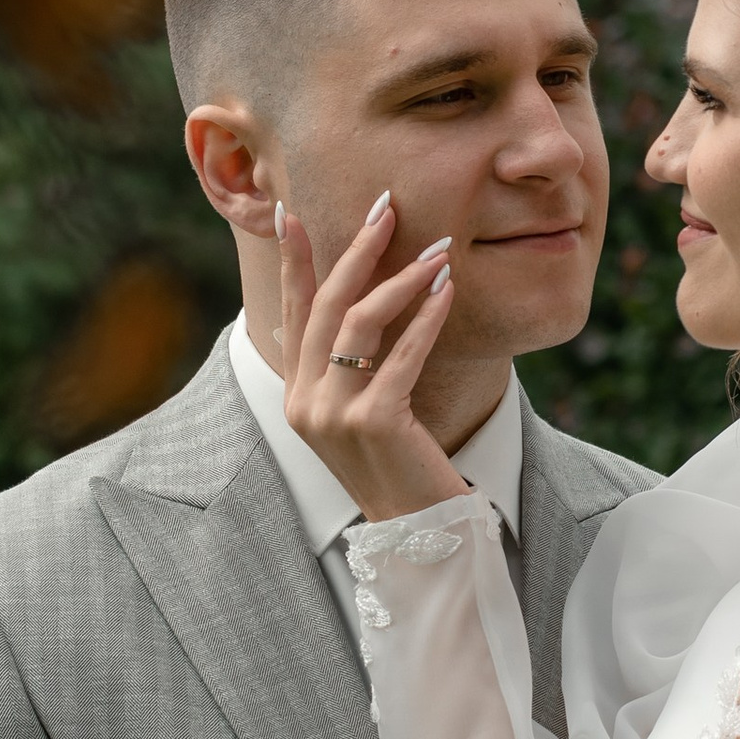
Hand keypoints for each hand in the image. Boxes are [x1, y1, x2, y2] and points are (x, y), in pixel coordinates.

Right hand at [279, 189, 468, 521]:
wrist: (417, 531)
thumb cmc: (398, 466)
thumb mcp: (359, 413)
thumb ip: (341, 369)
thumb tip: (330, 315)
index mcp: (297, 395)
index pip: (292, 312)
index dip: (293, 260)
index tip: (292, 211)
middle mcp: (306, 402)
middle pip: (324, 306)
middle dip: (355, 250)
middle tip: (385, 207)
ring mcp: (334, 414)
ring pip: (358, 323)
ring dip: (400, 279)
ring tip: (436, 251)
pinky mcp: (373, 423)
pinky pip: (401, 355)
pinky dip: (426, 318)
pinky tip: (447, 291)